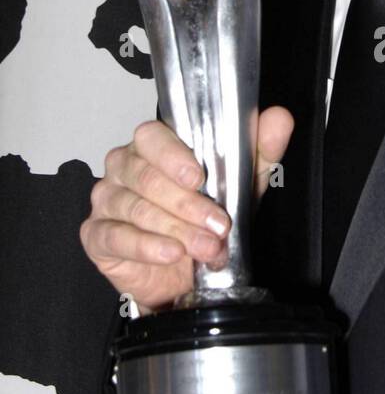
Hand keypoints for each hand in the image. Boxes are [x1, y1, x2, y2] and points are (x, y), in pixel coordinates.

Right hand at [79, 106, 293, 311]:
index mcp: (153, 148)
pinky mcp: (97, 235)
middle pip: (146, 177)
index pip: (150, 137)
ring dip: (175, 229)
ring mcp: (107, 200)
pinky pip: (115, 236)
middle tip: (217, 224)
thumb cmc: (203, 221)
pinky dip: (146, 246)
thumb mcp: (240, 185)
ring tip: (204, 247)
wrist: (182, 275)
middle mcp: (124, 168)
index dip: (172, 155)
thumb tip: (278, 118)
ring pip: (135, 208)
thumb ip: (259, 150)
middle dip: (186, 204)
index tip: (198, 176)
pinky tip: (170, 253)